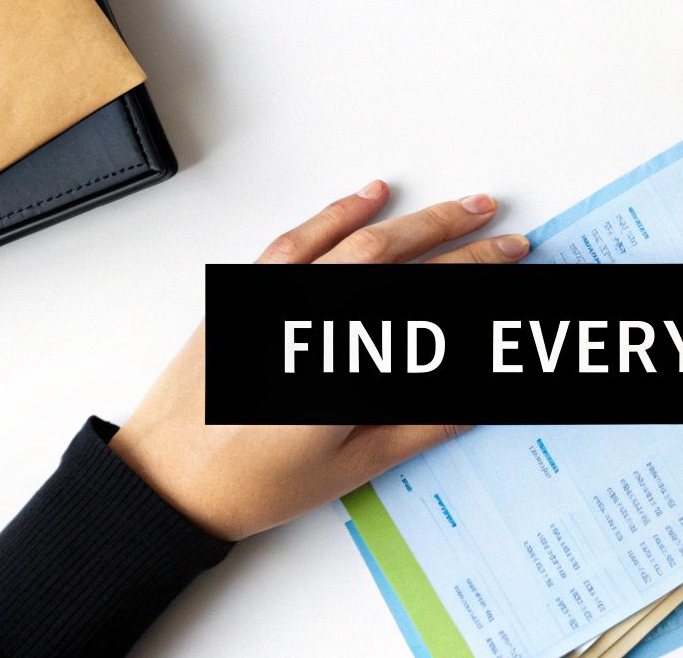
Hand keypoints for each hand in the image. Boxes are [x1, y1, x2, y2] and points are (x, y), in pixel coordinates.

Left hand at [110, 182, 522, 539]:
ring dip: (417, 220)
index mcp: (344, 362)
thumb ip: (419, 424)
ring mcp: (276, 299)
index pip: (432, 305)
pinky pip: (301, 240)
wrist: (166, 481)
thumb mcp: (350, 465)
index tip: (516, 268)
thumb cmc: (252, 483)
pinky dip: (339, 213)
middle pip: (403, 262)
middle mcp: (311, 317)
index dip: (481, 280)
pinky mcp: (247, 293)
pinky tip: (369, 198)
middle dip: (464, 242)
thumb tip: (473, 394)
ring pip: (359, 242)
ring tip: (464, 207)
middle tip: (508, 238)